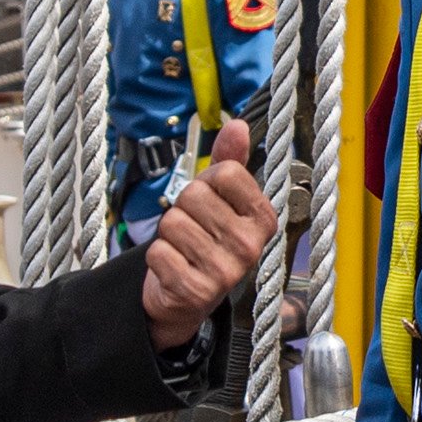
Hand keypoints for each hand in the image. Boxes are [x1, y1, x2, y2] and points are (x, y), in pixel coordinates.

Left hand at [144, 119, 278, 350]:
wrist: (189, 297)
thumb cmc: (208, 239)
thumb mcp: (223, 200)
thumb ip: (231, 162)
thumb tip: (237, 124)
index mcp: (264, 219)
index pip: (226, 172)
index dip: (208, 181)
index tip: (212, 200)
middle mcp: (250, 246)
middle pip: (193, 195)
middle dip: (183, 208)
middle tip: (194, 228)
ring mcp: (224, 272)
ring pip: (172, 222)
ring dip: (168, 234)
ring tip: (184, 249)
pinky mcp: (195, 291)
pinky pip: (157, 251)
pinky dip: (157, 257)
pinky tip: (174, 267)